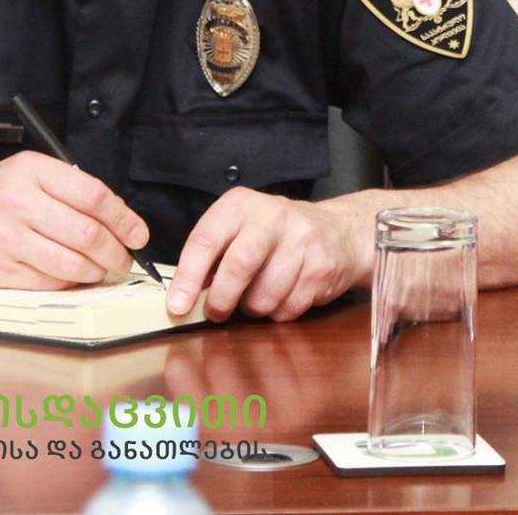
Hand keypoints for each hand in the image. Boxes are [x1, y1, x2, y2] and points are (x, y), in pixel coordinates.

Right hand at [0, 150, 148, 288]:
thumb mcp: (25, 176)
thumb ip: (68, 191)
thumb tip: (119, 220)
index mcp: (30, 171)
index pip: (93, 196)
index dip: (124, 219)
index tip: (138, 234)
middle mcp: (16, 203)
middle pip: (87, 234)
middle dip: (116, 252)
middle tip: (124, 259)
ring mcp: (5, 239)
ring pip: (71, 263)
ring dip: (96, 272)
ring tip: (102, 270)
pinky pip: (48, 282)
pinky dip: (69, 283)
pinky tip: (71, 276)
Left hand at [167, 191, 365, 321]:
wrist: (340, 230)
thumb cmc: (277, 235)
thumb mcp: (241, 229)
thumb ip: (213, 256)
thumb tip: (183, 296)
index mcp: (241, 205)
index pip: (206, 239)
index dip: (188, 276)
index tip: (177, 305)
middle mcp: (273, 216)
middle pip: (239, 264)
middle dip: (222, 299)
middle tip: (216, 312)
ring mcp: (302, 240)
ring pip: (264, 295)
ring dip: (254, 308)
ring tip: (257, 297)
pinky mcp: (321, 266)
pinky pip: (288, 308)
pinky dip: (279, 312)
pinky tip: (283, 296)